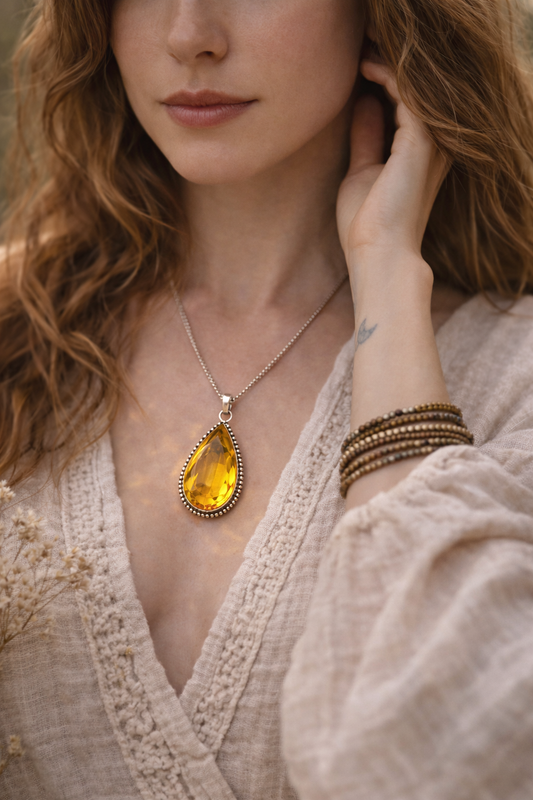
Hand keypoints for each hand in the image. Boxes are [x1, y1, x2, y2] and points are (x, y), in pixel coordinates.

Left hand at [336, 59, 448, 274]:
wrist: (377, 253)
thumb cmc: (367, 223)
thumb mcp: (361, 170)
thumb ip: (366, 137)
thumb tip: (365, 103)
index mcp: (420, 155)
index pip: (406, 107)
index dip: (385, 82)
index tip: (358, 67)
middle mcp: (433, 146)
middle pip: (414, 95)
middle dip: (389, 68)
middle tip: (360, 51)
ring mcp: (431, 143)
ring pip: (414, 88)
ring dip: (388, 65)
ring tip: (362, 53)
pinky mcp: (421, 140)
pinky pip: (408, 92)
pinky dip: (388, 75)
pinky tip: (366, 67)